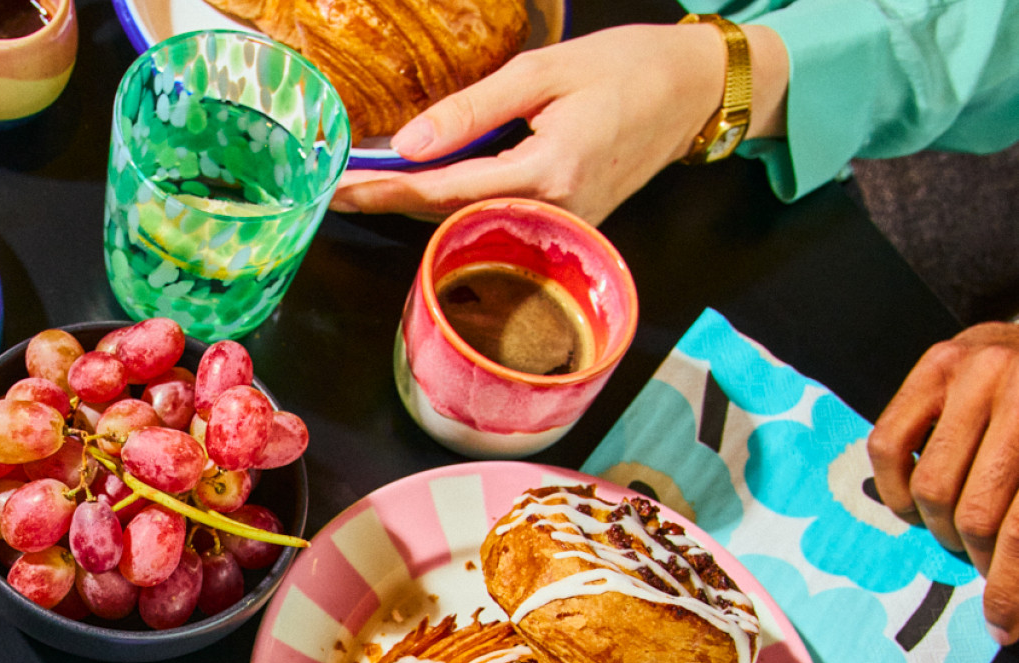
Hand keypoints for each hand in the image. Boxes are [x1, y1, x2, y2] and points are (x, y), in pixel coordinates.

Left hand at [330, 22, 787, 225]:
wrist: (695, 90)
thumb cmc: (626, 68)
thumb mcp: (542, 73)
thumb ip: (471, 111)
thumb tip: (405, 145)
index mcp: (549, 172)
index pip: (444, 192)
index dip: (384, 192)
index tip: (336, 190)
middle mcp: (555, 213)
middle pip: (449, 216)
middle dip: (388, 202)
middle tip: (334, 189)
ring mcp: (564, 227)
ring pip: (470, 223)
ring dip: (415, 206)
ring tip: (363, 187)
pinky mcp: (568, 226)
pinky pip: (495, 219)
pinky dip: (453, 204)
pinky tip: (419, 187)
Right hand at [869, 322, 1018, 644]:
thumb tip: (1015, 614)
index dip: (1012, 589)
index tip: (1004, 630)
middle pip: (975, 515)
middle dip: (981, 559)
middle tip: (988, 567)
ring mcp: (973, 372)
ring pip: (930, 488)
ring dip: (940, 527)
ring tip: (960, 531)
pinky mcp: (933, 363)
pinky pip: (888, 445)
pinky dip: (897, 487)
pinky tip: (916, 501)